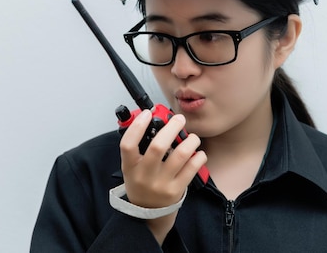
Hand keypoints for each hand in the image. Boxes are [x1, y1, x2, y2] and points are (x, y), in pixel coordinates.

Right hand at [119, 109, 206, 242]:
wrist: (147, 212)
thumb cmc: (141, 181)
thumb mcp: (131, 166)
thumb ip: (139, 146)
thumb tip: (152, 119)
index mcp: (130, 167)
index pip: (128, 144)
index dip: (137, 126)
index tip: (147, 113)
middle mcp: (144, 176)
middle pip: (158, 147)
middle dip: (171, 128)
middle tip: (179, 119)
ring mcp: (161, 184)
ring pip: (179, 156)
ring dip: (189, 141)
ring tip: (192, 136)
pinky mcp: (176, 190)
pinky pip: (192, 169)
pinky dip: (198, 156)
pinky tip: (198, 152)